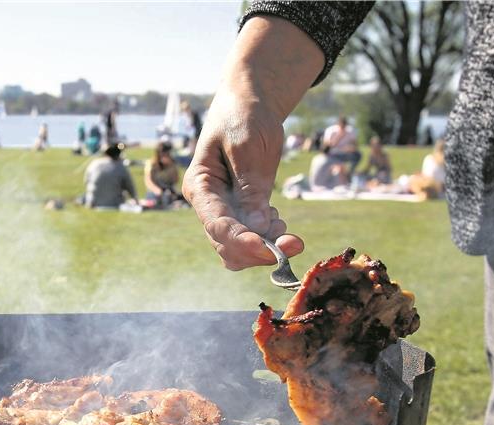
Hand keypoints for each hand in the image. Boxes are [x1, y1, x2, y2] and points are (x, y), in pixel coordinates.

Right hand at [183, 85, 302, 270]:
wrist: (248, 105)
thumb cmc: (244, 118)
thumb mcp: (249, 148)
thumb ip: (251, 188)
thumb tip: (257, 228)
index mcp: (199, 186)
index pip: (216, 224)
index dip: (242, 241)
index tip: (269, 249)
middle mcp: (207, 205)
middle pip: (226, 245)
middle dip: (258, 250)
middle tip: (294, 241)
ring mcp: (222, 211)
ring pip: (237, 250)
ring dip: (264, 248)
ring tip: (283, 224)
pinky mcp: (239, 213)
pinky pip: (250, 240)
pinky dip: (267, 239)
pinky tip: (277, 220)